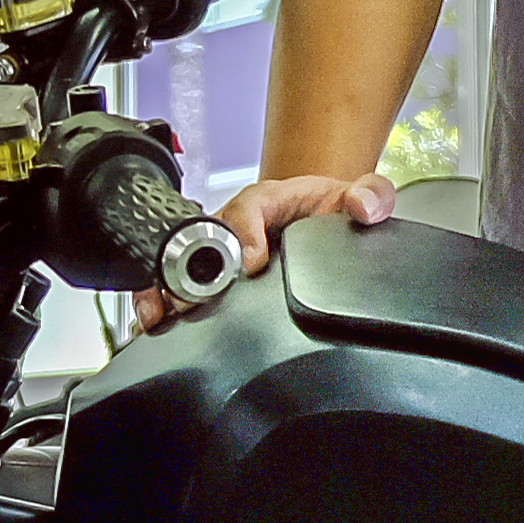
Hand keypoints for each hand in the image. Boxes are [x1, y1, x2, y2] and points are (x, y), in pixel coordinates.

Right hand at [138, 171, 393, 330]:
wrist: (319, 221)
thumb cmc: (328, 208)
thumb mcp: (356, 197)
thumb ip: (369, 197)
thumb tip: (364, 207)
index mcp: (268, 201)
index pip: (248, 207)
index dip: (244, 232)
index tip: (250, 261)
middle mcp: (235, 223)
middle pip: (200, 238)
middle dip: (189, 267)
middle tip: (188, 297)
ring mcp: (218, 250)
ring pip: (180, 262)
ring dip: (165, 287)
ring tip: (156, 313)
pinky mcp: (212, 275)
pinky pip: (178, 284)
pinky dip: (162, 303)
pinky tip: (153, 325)